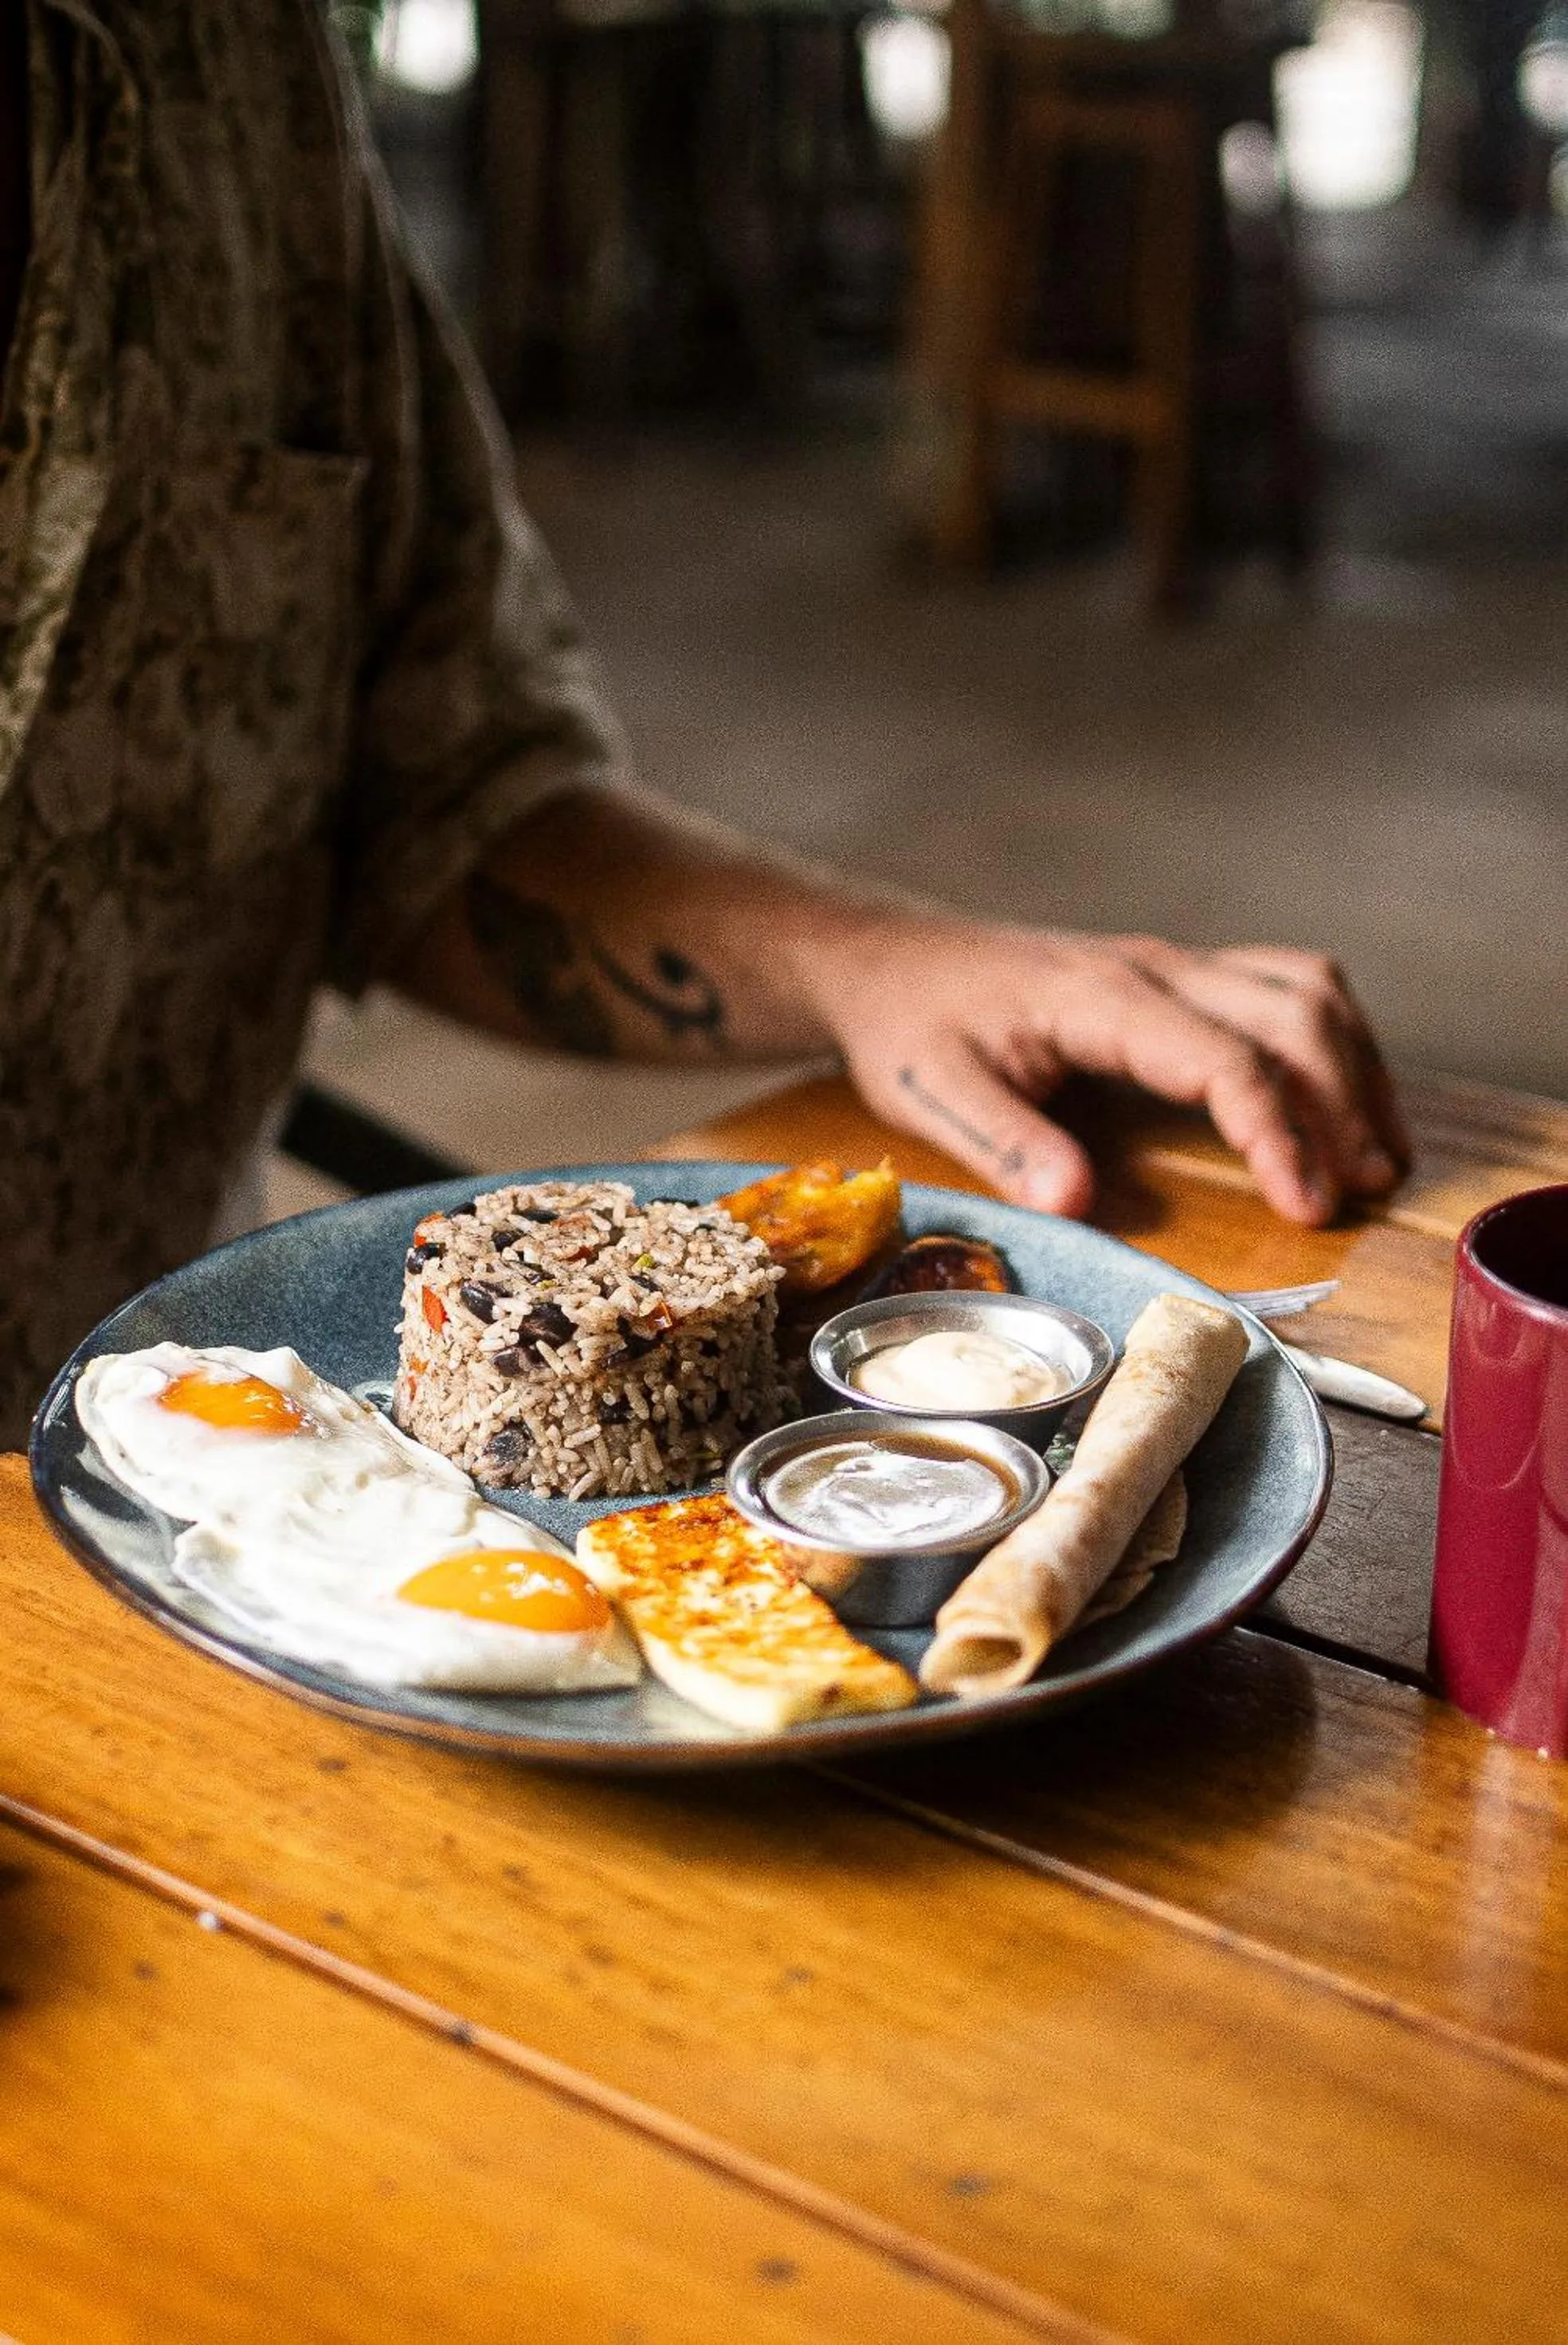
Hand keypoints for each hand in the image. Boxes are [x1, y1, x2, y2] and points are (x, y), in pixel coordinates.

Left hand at [808, 916, 1410, 1225]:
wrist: (894, 960)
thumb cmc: (911, 1025)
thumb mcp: (929, 1091)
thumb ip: (1004, 1144)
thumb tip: (1074, 1200)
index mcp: (1100, 998)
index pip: (1224, 1059)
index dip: (1278, 1133)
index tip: (1310, 1206)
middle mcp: (1154, 969)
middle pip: (1292, 1015)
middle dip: (1345, 1104)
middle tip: (1366, 1192)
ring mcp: (1172, 965)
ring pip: (1305, 990)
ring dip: (1356, 1066)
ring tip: (1381, 1154)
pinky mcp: (1177, 975)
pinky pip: (1284, 986)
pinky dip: (1332, 1040)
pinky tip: (1343, 1099)